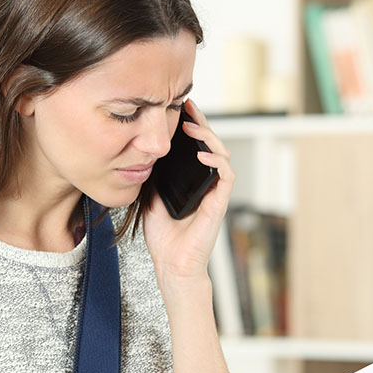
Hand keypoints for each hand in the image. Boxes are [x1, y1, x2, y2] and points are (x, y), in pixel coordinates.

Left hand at [143, 99, 235, 280]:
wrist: (171, 264)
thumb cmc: (164, 238)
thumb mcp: (151, 198)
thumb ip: (155, 177)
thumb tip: (147, 153)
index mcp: (193, 182)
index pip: (196, 148)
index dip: (192, 127)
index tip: (181, 109)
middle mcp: (207, 185)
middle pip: (212, 146)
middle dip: (201, 124)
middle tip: (188, 109)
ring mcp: (215, 193)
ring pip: (222, 156)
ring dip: (209, 139)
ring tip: (193, 128)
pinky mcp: (219, 204)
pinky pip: (226, 177)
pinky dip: (217, 162)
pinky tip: (203, 154)